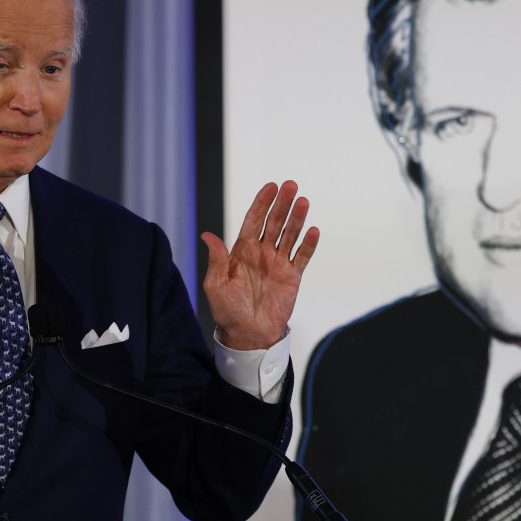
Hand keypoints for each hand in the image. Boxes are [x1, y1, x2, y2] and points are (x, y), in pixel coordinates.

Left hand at [200, 181, 318, 350]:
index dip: (262, 203)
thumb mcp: (216, 285)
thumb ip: (217, 260)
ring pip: (290, 235)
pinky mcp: (292, 276)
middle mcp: (262, 253)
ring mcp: (278, 263)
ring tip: (304, 202)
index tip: (271, 187)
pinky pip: (302, 257)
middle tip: (291, 186)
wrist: (248, 334)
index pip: (254, 220)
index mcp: (242, 251)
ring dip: (297, 218)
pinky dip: (308, 244)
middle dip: (282, 204)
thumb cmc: (228, 311)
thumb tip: (207, 235)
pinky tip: (313, 231)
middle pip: (274, 222)